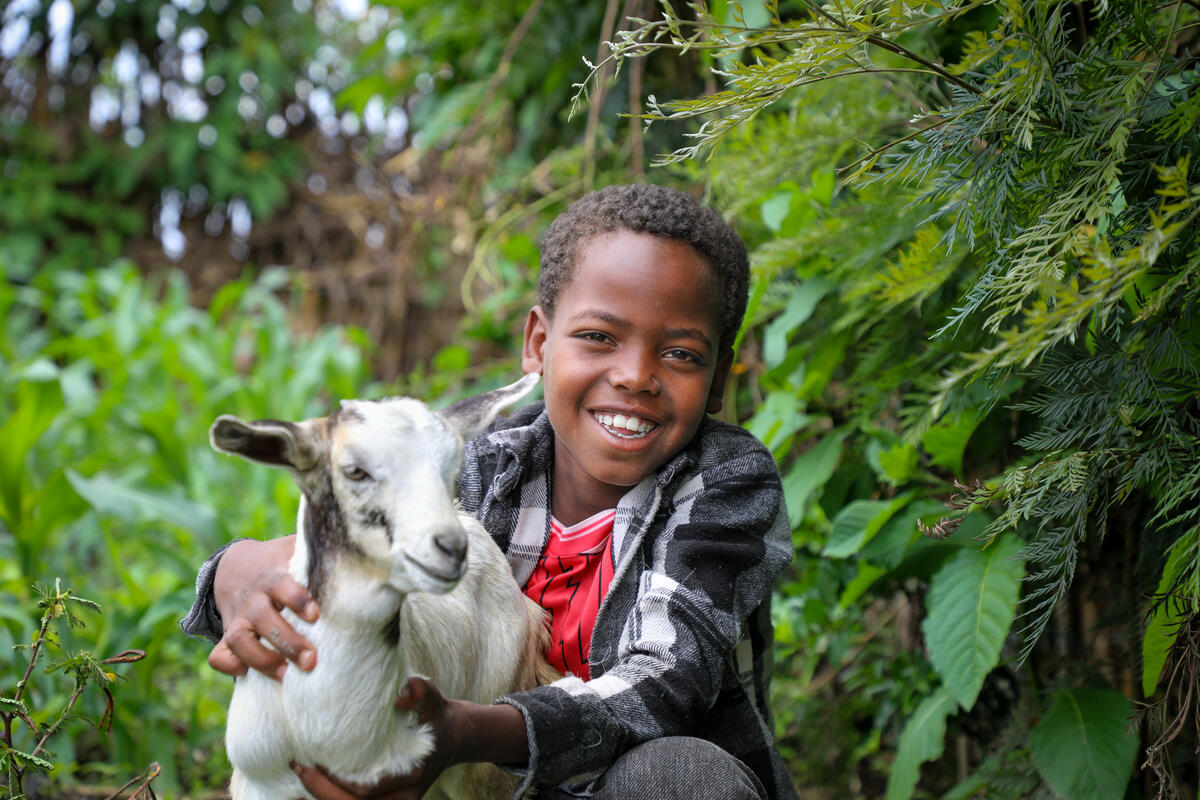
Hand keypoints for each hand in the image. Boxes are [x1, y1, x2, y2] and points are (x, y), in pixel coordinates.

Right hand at [209, 536, 318, 680]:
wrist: (234, 565)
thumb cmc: (280, 562)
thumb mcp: (294, 551)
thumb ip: (320, 553)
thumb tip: (361, 552)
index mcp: (273, 576)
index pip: (282, 585)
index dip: (296, 600)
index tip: (315, 615)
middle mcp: (253, 598)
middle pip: (264, 619)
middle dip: (287, 641)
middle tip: (310, 660)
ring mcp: (238, 617)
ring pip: (239, 640)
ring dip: (262, 659)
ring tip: (287, 675)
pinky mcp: (227, 634)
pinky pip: (218, 655)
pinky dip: (229, 666)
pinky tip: (247, 674)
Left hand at [291, 677, 450, 799]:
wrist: (453, 734)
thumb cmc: (434, 714)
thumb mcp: (430, 697)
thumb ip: (418, 692)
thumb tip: (399, 694)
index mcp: (413, 775)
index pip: (368, 789)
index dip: (336, 780)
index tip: (311, 760)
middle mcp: (404, 797)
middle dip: (321, 792)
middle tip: (299, 767)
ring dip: (323, 797)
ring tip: (300, 777)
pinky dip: (332, 797)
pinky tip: (310, 785)